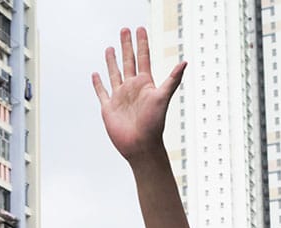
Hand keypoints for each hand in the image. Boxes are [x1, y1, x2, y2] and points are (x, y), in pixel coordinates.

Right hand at [91, 27, 185, 162]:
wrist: (140, 145)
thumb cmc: (153, 124)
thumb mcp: (163, 98)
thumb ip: (172, 80)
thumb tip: (185, 62)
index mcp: (144, 84)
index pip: (143, 57)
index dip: (142, 43)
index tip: (140, 28)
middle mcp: (132, 88)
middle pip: (128, 61)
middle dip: (127, 45)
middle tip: (125, 30)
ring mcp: (120, 97)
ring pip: (114, 73)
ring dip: (112, 61)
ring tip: (110, 48)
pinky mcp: (108, 107)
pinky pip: (101, 92)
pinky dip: (98, 83)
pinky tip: (96, 74)